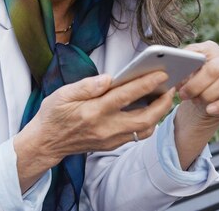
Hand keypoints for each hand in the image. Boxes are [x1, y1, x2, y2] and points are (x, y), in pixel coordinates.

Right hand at [14, 71, 173, 191]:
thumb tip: (109, 78)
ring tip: (163, 97)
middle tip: (171, 87)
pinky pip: (136, 135)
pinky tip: (149, 110)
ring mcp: (110, 139)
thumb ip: (87, 85)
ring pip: (144, 129)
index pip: (125, 96)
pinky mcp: (111, 145)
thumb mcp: (62, 94)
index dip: (146, 84)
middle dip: (162, 102)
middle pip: (144, 118)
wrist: (46, 142)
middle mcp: (105, 128)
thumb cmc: (53, 114)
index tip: (161, 74)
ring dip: (158, 114)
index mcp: (93, 111)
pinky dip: (148, 123)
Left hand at [178, 40, 218, 124]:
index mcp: (209, 48)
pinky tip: (210, 110)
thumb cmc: (193, 84)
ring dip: (208, 94)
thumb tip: (172, 74)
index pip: (198, 51)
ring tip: (196, 101)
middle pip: (214, 69)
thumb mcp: (185, 76)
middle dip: (196, 84)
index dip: (186, 66)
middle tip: (183, 95)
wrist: (205, 101)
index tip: (176, 78)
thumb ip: (180, 72)